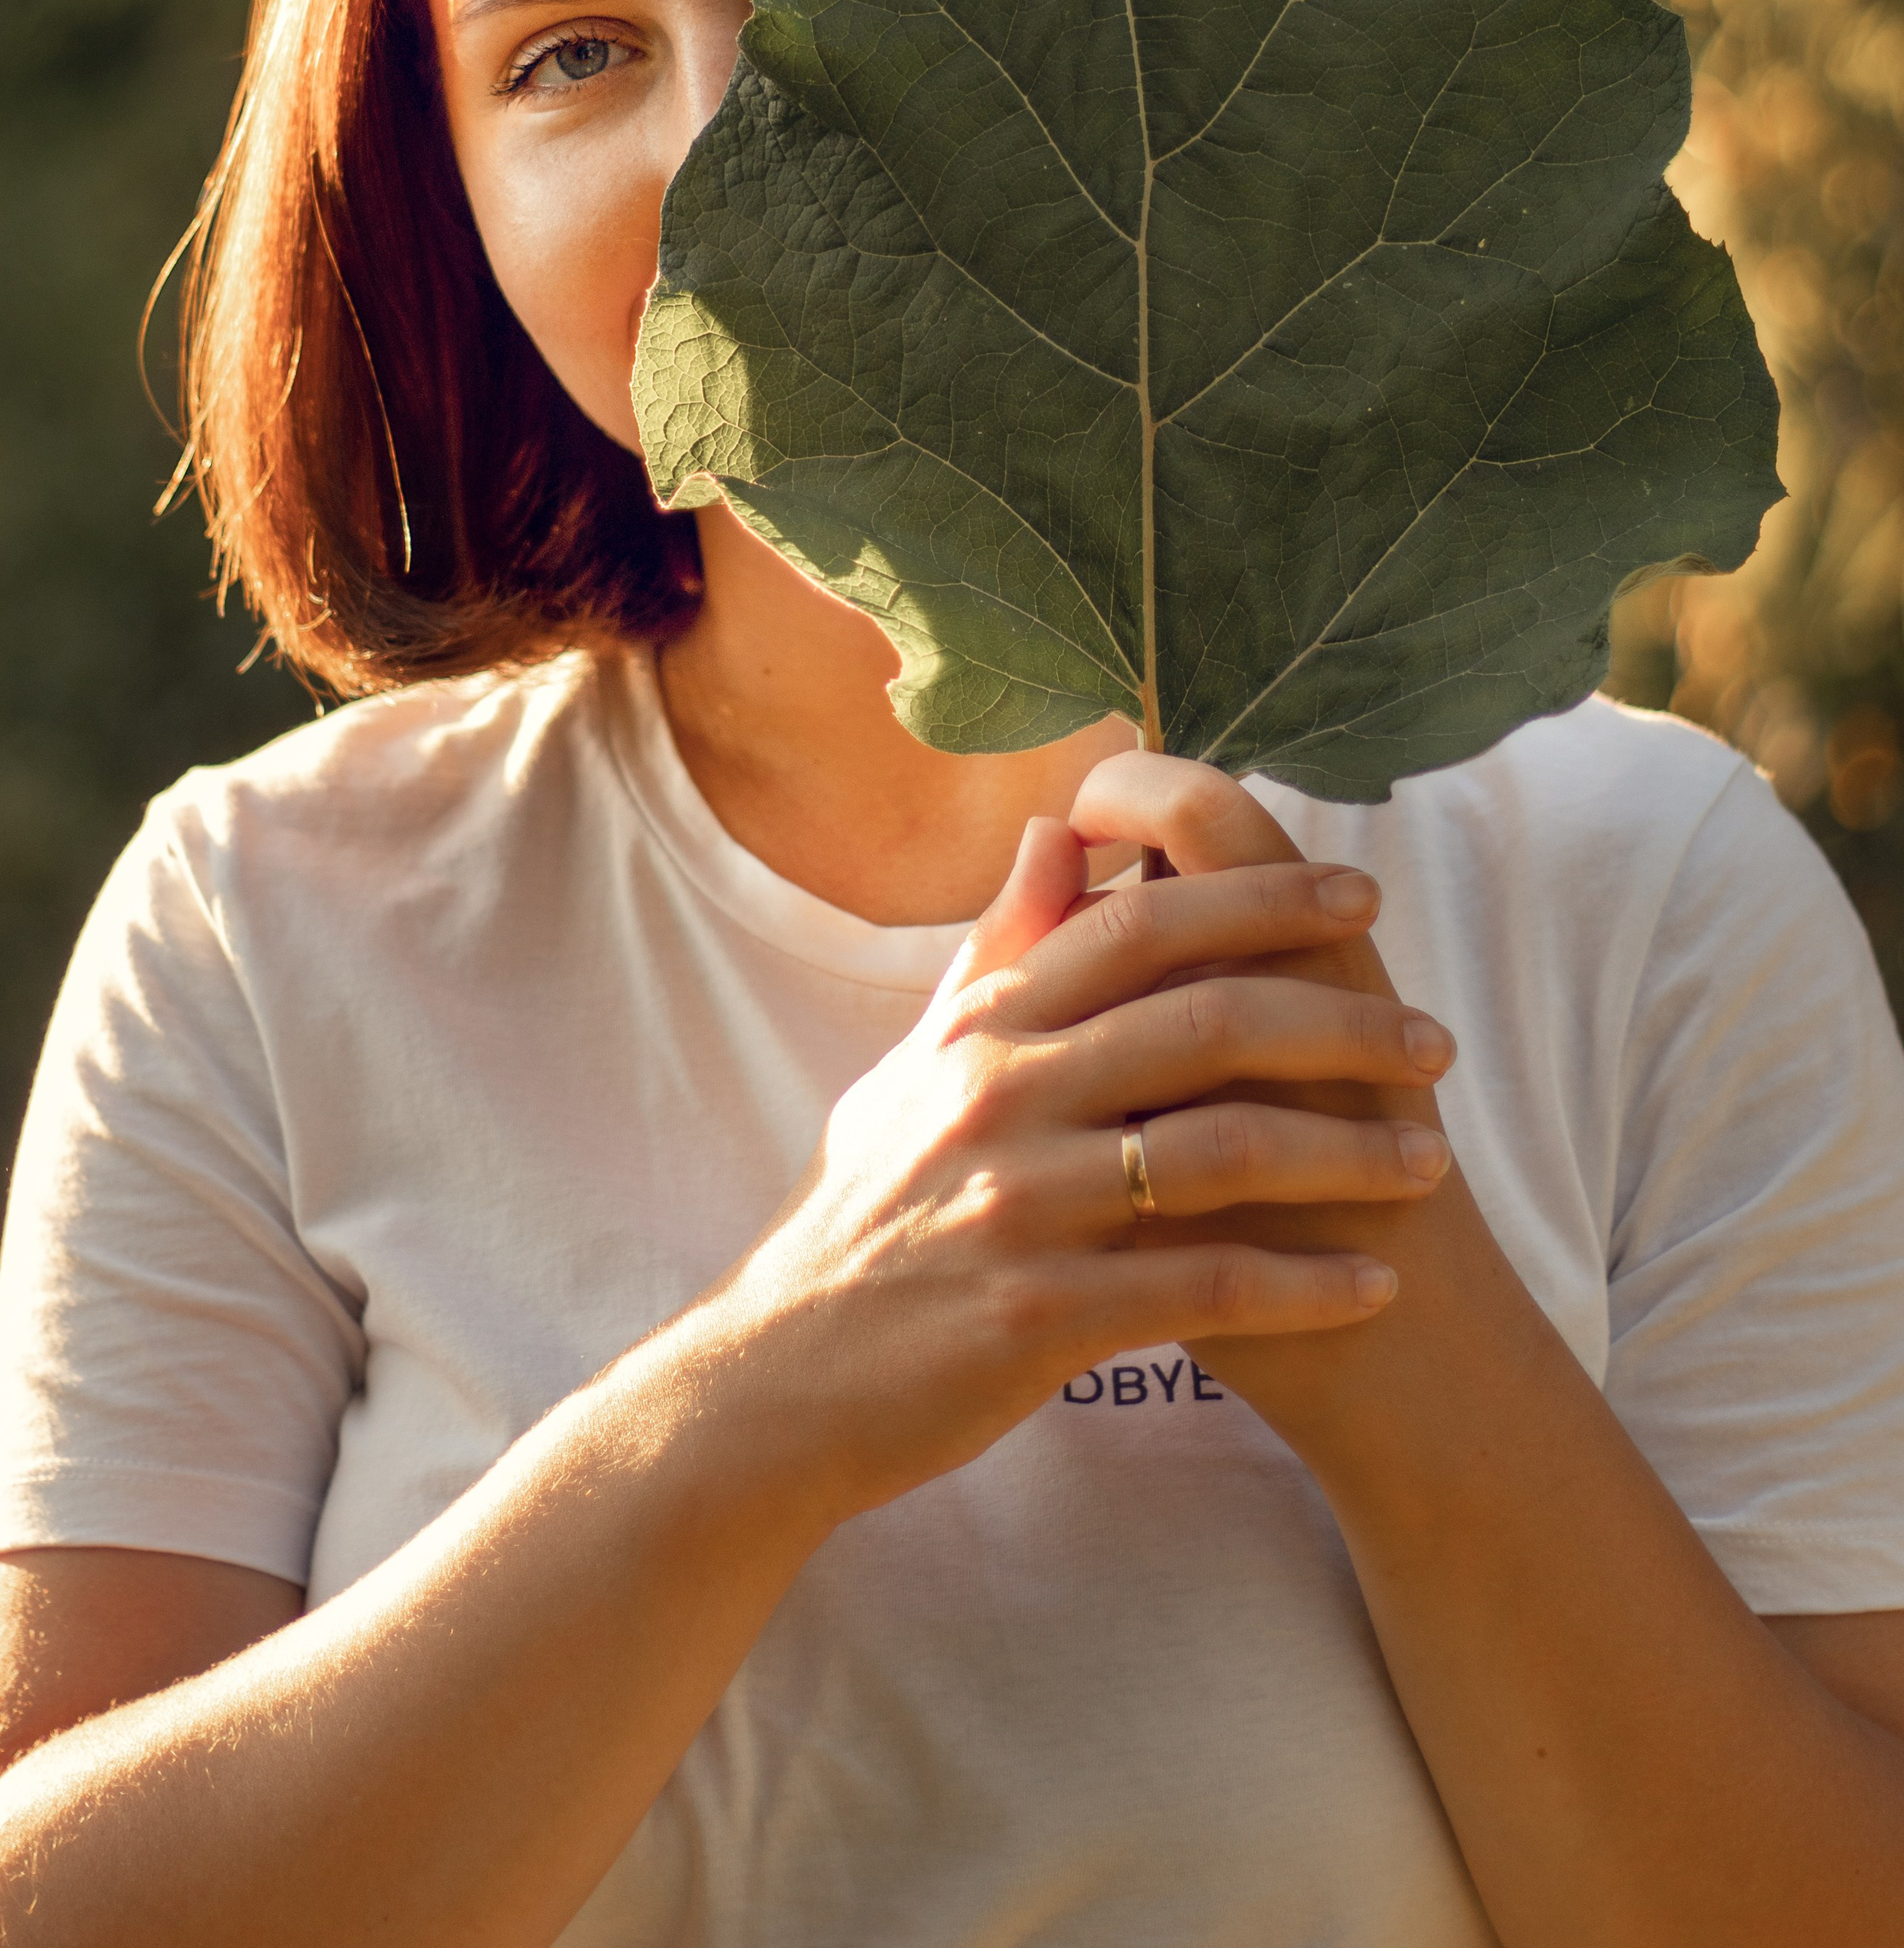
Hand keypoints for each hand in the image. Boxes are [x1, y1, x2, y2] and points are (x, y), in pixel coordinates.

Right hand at [704, 754, 1455, 1520]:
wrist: (778, 1379)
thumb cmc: (865, 1216)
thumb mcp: (916, 1065)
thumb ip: (999, 952)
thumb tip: (1055, 831)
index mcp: (983, 1028)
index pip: (1139, 924)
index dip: (1257, 896)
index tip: (1358, 891)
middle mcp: (1000, 1096)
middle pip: (1205, 1021)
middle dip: (1339, 1021)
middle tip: (1433, 1040)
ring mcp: (1019, 1205)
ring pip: (1221, 1150)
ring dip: (1345, 1153)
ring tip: (1430, 1163)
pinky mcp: (1036, 1315)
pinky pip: (1201, 1286)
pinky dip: (1300, 1284)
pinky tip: (1373, 1287)